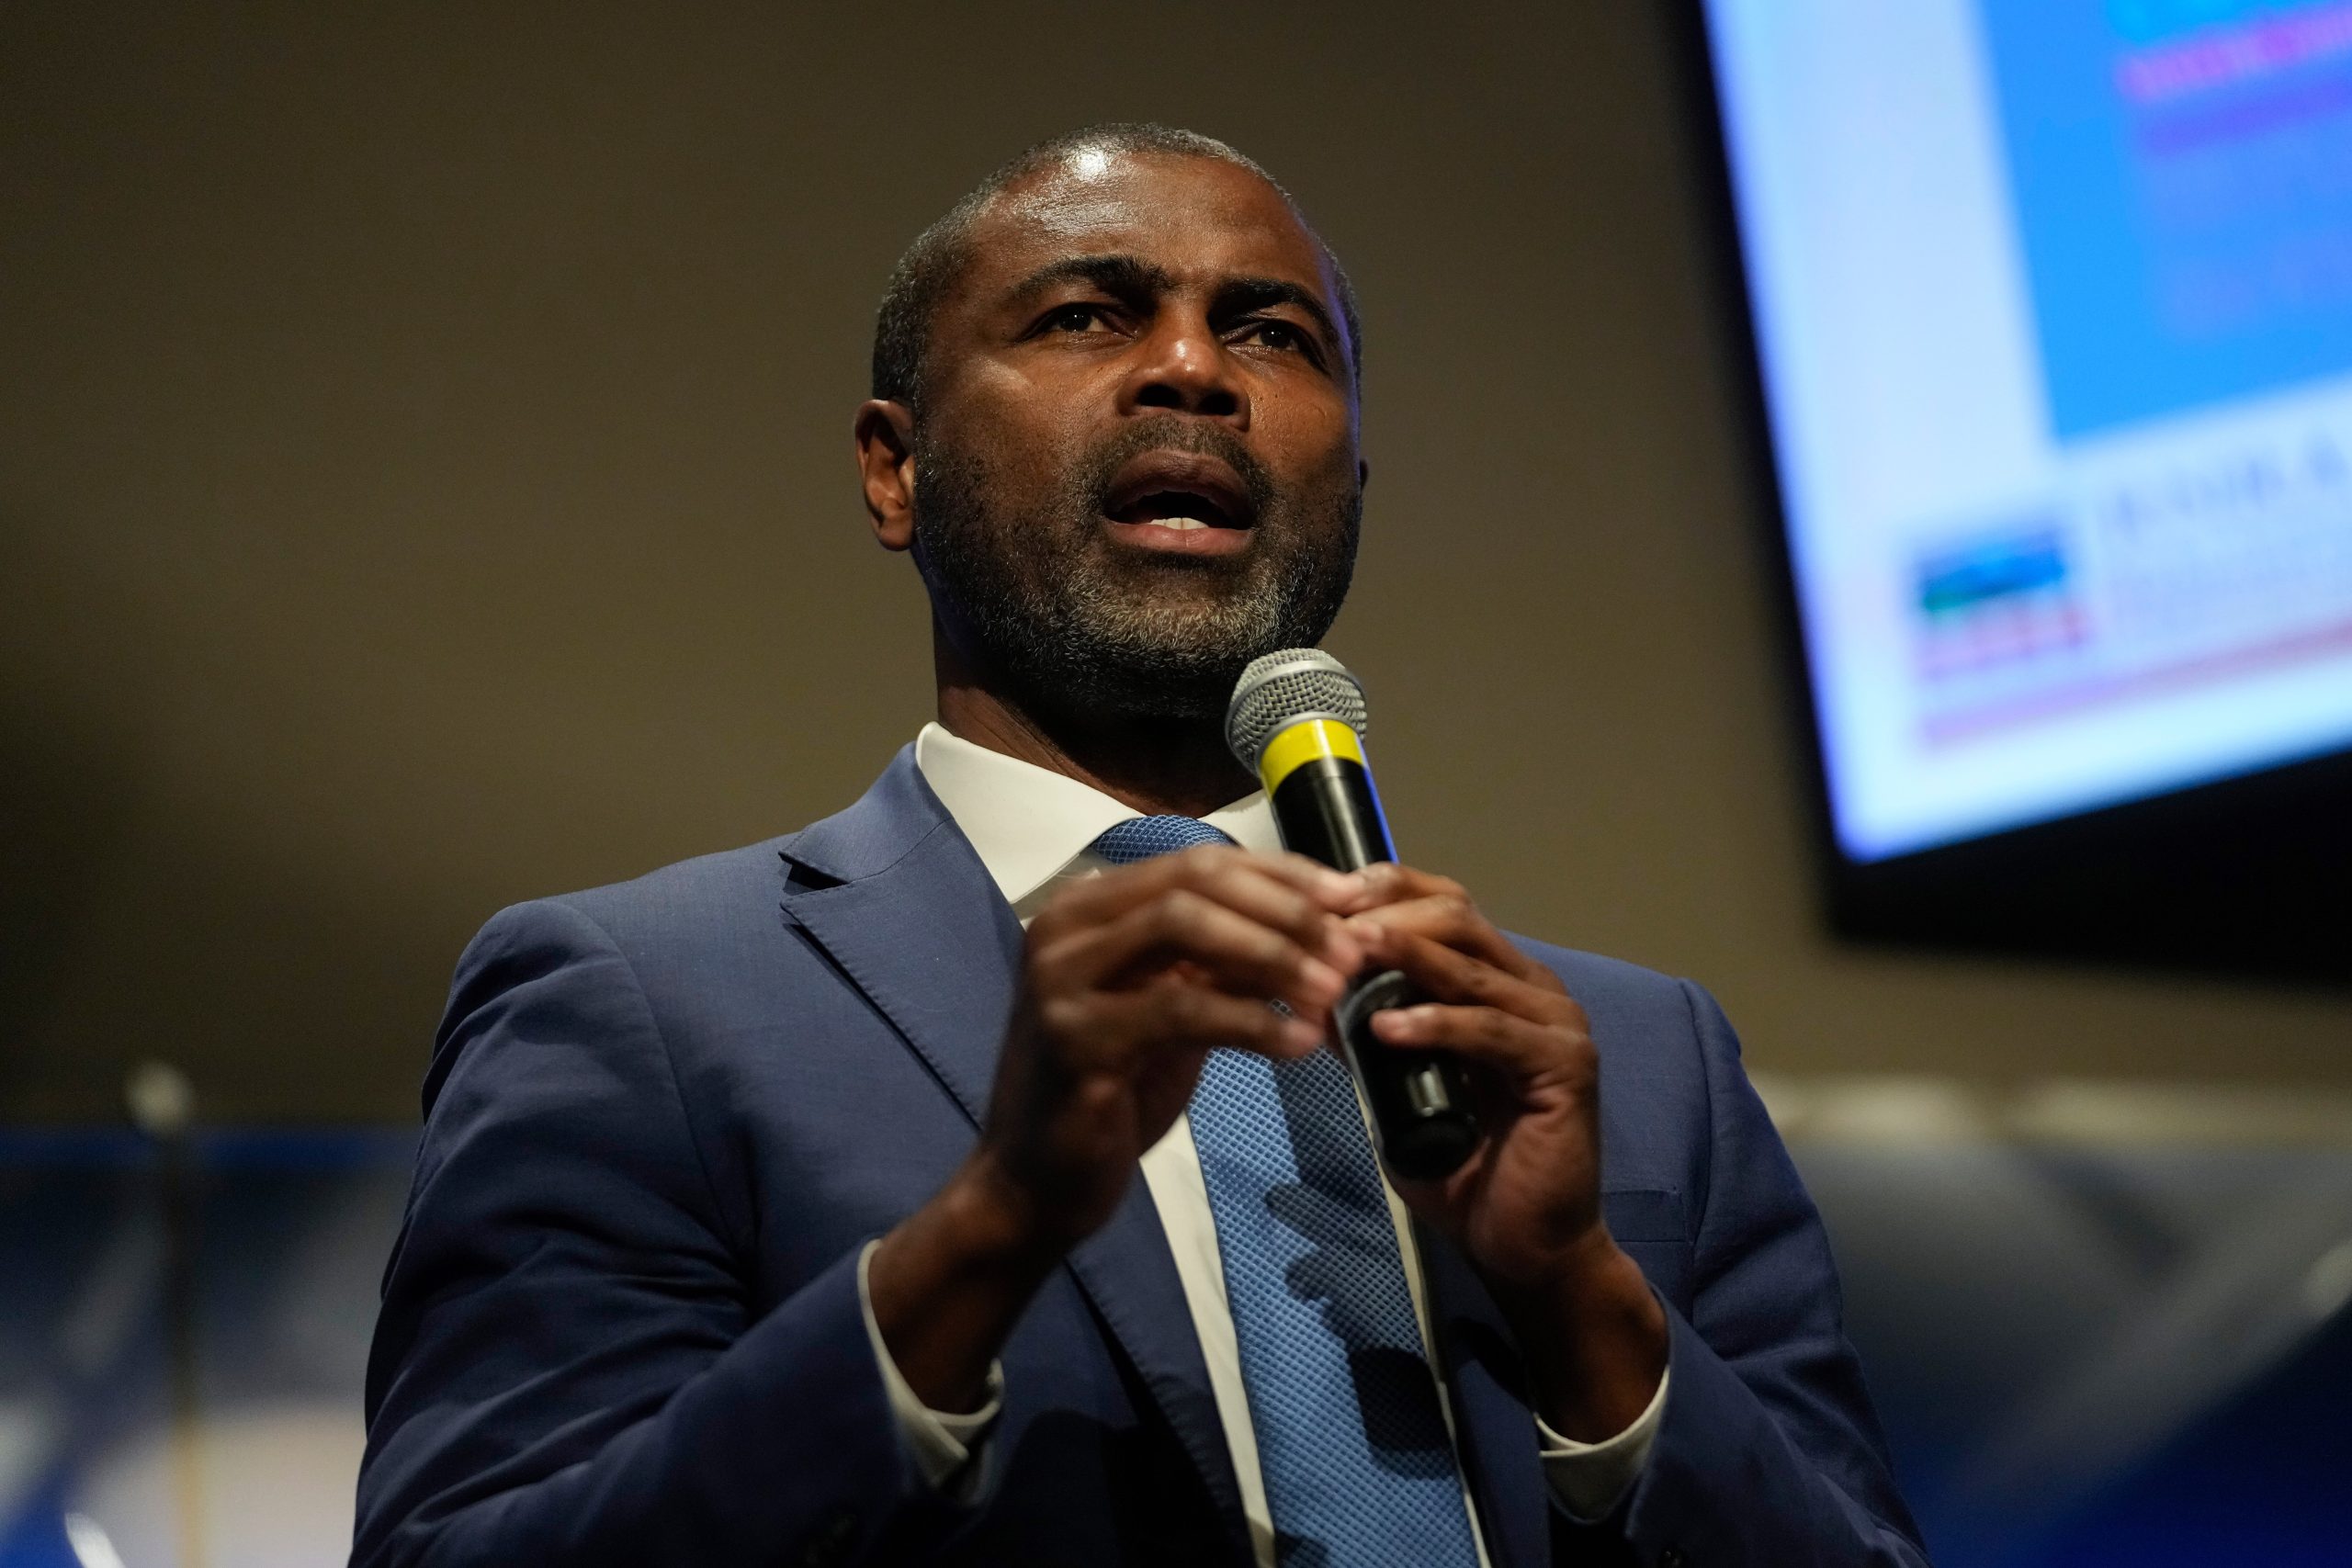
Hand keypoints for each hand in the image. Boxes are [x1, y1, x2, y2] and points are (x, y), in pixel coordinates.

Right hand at [870, 844, 1362, 1408]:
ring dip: (1274, 956)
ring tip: (1332, 993)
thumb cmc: (1111, 1095)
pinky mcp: (1075, 1035)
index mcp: (1088, 907)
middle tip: (1351, 951)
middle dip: (1286, 911)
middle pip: (1196, 881)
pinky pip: (1181, 1008)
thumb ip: (1223, 963)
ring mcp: (1061, 977)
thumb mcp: (1173, 1011)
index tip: (1351, 900)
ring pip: (1186, 927)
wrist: (1035, 1186)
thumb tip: (1322, 924)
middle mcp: (1065, 926)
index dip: (1283, 875)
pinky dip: (1252, 1020)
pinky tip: (1299, 1044)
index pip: (1200, 862)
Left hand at [1341, 863, 1666, 1439]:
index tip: (1319, 897)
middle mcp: (1533, 991)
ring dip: (1404, 953)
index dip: (1385, 891)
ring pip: (1473, 963)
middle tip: (1327, 920)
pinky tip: (1385, 1027)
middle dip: (1387, 911)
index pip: (1445, 906)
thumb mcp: (1401, 1093)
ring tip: (1347, 950)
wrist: (1526, 1248)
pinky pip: (1491, 1031)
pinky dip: (1436, 1023)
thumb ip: (1372, 1044)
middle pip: (1458, 915)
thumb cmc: (1468, 1172)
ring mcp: (1555, 1025)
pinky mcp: (1563, 1067)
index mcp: (1500, 985)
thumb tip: (1313, 998)